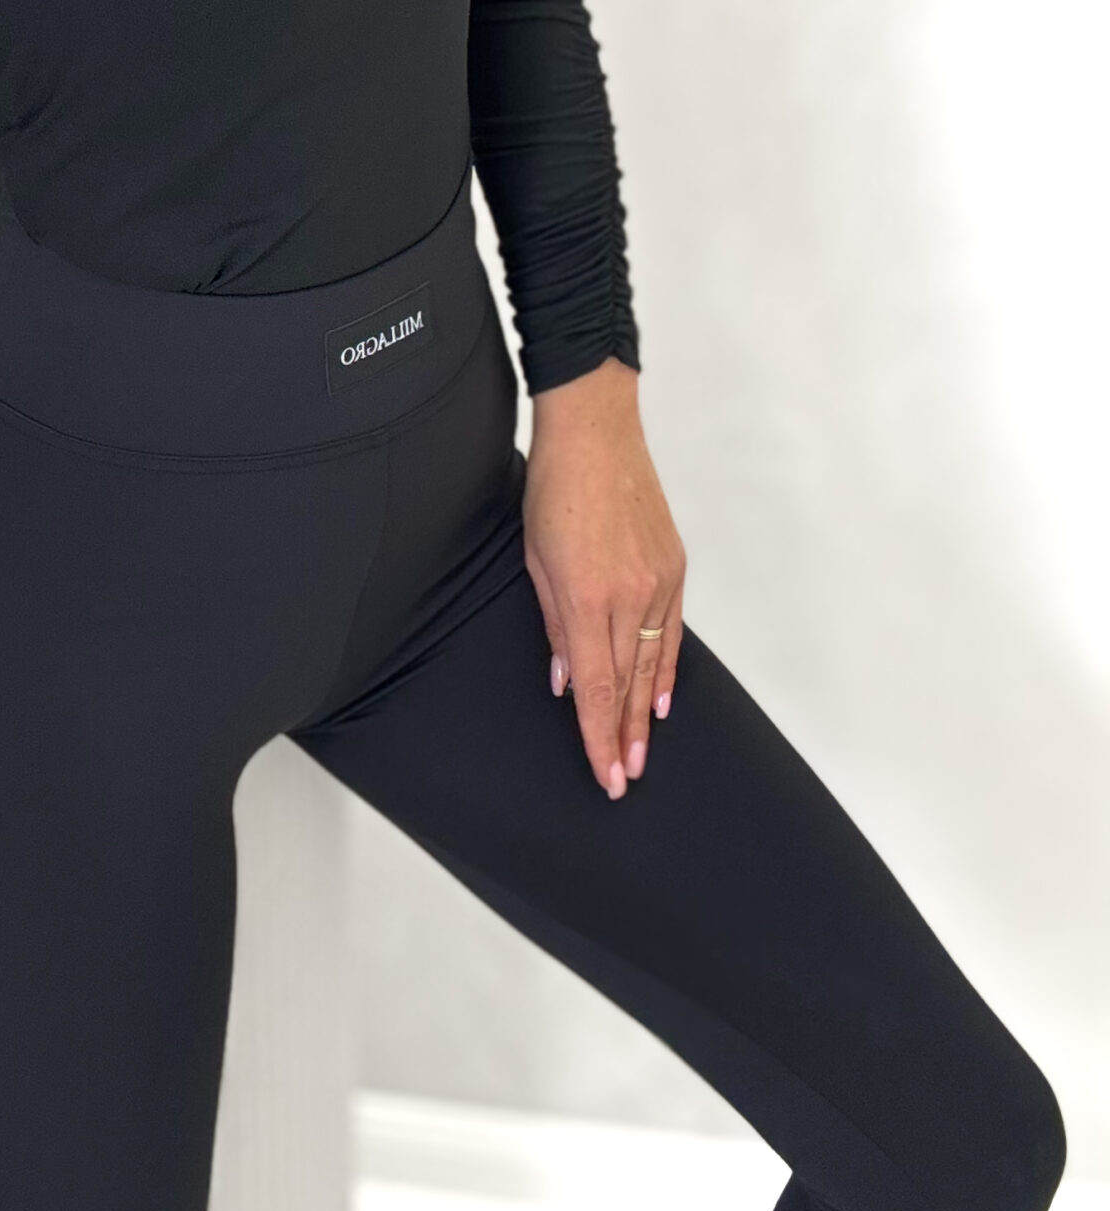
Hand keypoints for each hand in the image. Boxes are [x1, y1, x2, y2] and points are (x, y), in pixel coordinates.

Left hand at [521, 358, 686, 799]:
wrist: (597, 431)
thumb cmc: (554, 488)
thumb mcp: (535, 560)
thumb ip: (554, 624)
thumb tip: (566, 680)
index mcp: (588, 597)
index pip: (596, 687)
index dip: (599, 737)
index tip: (607, 776)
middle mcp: (630, 596)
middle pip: (628, 683)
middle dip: (624, 736)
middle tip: (626, 778)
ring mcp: (658, 581)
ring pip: (654, 663)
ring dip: (645, 713)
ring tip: (642, 753)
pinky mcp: (674, 566)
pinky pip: (672, 631)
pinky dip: (667, 669)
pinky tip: (661, 699)